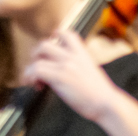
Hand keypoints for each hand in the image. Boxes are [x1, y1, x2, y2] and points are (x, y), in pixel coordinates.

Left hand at [20, 30, 134, 125]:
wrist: (106, 103)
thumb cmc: (100, 93)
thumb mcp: (91, 71)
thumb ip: (78, 65)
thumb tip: (65, 68)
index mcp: (82, 53)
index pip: (66, 33)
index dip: (54, 37)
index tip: (50, 46)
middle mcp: (73, 56)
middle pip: (45, 43)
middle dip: (37, 55)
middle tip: (38, 66)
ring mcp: (66, 65)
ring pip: (38, 56)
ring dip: (32, 68)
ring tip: (35, 79)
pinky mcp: (60, 77)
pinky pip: (37, 70)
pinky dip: (31, 77)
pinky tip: (37, 86)